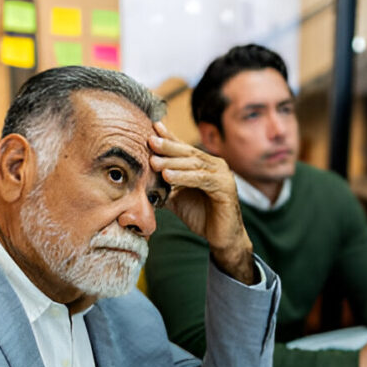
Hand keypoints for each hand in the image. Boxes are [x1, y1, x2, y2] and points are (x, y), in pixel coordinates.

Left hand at [149, 122, 254, 283]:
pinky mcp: (225, 187)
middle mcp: (215, 165)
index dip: (169, 138)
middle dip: (168, 146)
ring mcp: (222, 175)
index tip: (152, 128)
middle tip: (150, 140)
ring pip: (194, 164)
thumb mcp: (178, 198)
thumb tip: (140, 179)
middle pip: (189, 152)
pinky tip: (168, 175)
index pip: (184, 148)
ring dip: (173, 161)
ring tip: (154, 161)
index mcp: (204, 164)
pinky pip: (202, 179)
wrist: (222, 238)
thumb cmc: (201, 216)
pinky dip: (184, 176)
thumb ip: (164, 185)